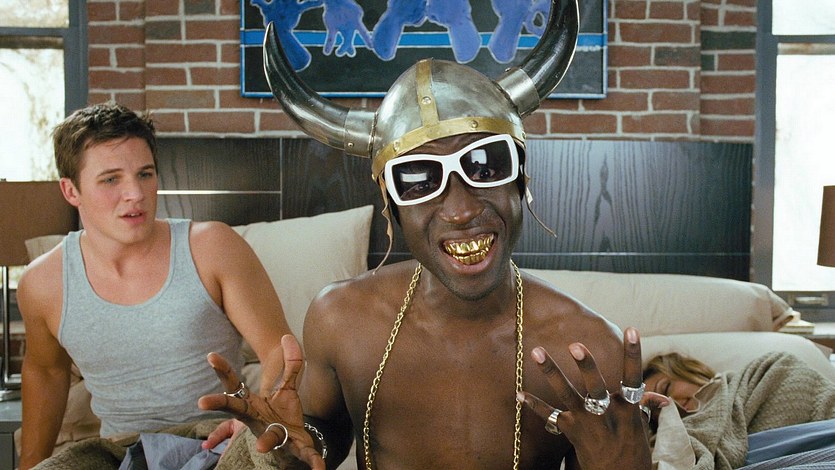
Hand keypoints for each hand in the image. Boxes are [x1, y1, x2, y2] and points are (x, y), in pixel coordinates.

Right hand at [198, 334, 325, 468]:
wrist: (292, 444)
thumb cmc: (281, 414)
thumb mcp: (286, 388)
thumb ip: (290, 364)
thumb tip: (287, 337)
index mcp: (252, 405)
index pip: (234, 385)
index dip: (223, 370)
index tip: (210, 355)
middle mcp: (257, 421)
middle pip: (236, 411)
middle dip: (220, 404)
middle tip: (201, 401)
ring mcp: (274, 435)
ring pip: (268, 437)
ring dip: (266, 441)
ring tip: (261, 447)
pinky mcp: (295, 448)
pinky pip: (305, 455)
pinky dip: (314, 462)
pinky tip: (321, 469)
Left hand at [517, 327, 667, 468]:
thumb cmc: (632, 452)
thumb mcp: (640, 428)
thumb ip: (639, 406)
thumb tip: (656, 395)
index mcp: (628, 410)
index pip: (633, 378)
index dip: (633, 354)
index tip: (632, 329)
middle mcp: (607, 415)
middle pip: (595, 387)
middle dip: (586, 366)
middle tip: (575, 345)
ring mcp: (587, 423)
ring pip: (567, 394)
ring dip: (551, 372)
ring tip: (537, 351)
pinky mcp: (572, 431)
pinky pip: (549, 417)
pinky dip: (534, 405)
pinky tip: (518, 394)